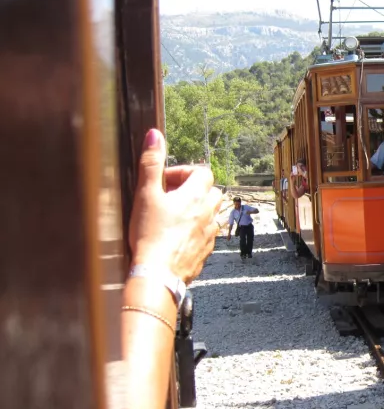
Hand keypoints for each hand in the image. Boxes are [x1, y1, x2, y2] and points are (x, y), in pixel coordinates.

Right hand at [128, 129, 222, 282]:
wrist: (157, 273)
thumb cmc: (150, 234)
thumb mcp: (145, 194)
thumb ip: (151, 163)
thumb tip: (154, 135)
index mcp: (196, 196)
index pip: (203, 172)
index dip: (184, 172)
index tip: (165, 180)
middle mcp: (209, 213)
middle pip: (212, 191)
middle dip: (193, 190)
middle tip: (169, 197)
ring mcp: (210, 233)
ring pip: (212, 213)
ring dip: (197, 210)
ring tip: (173, 216)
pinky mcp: (206, 251)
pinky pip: (207, 234)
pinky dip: (196, 230)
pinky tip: (176, 237)